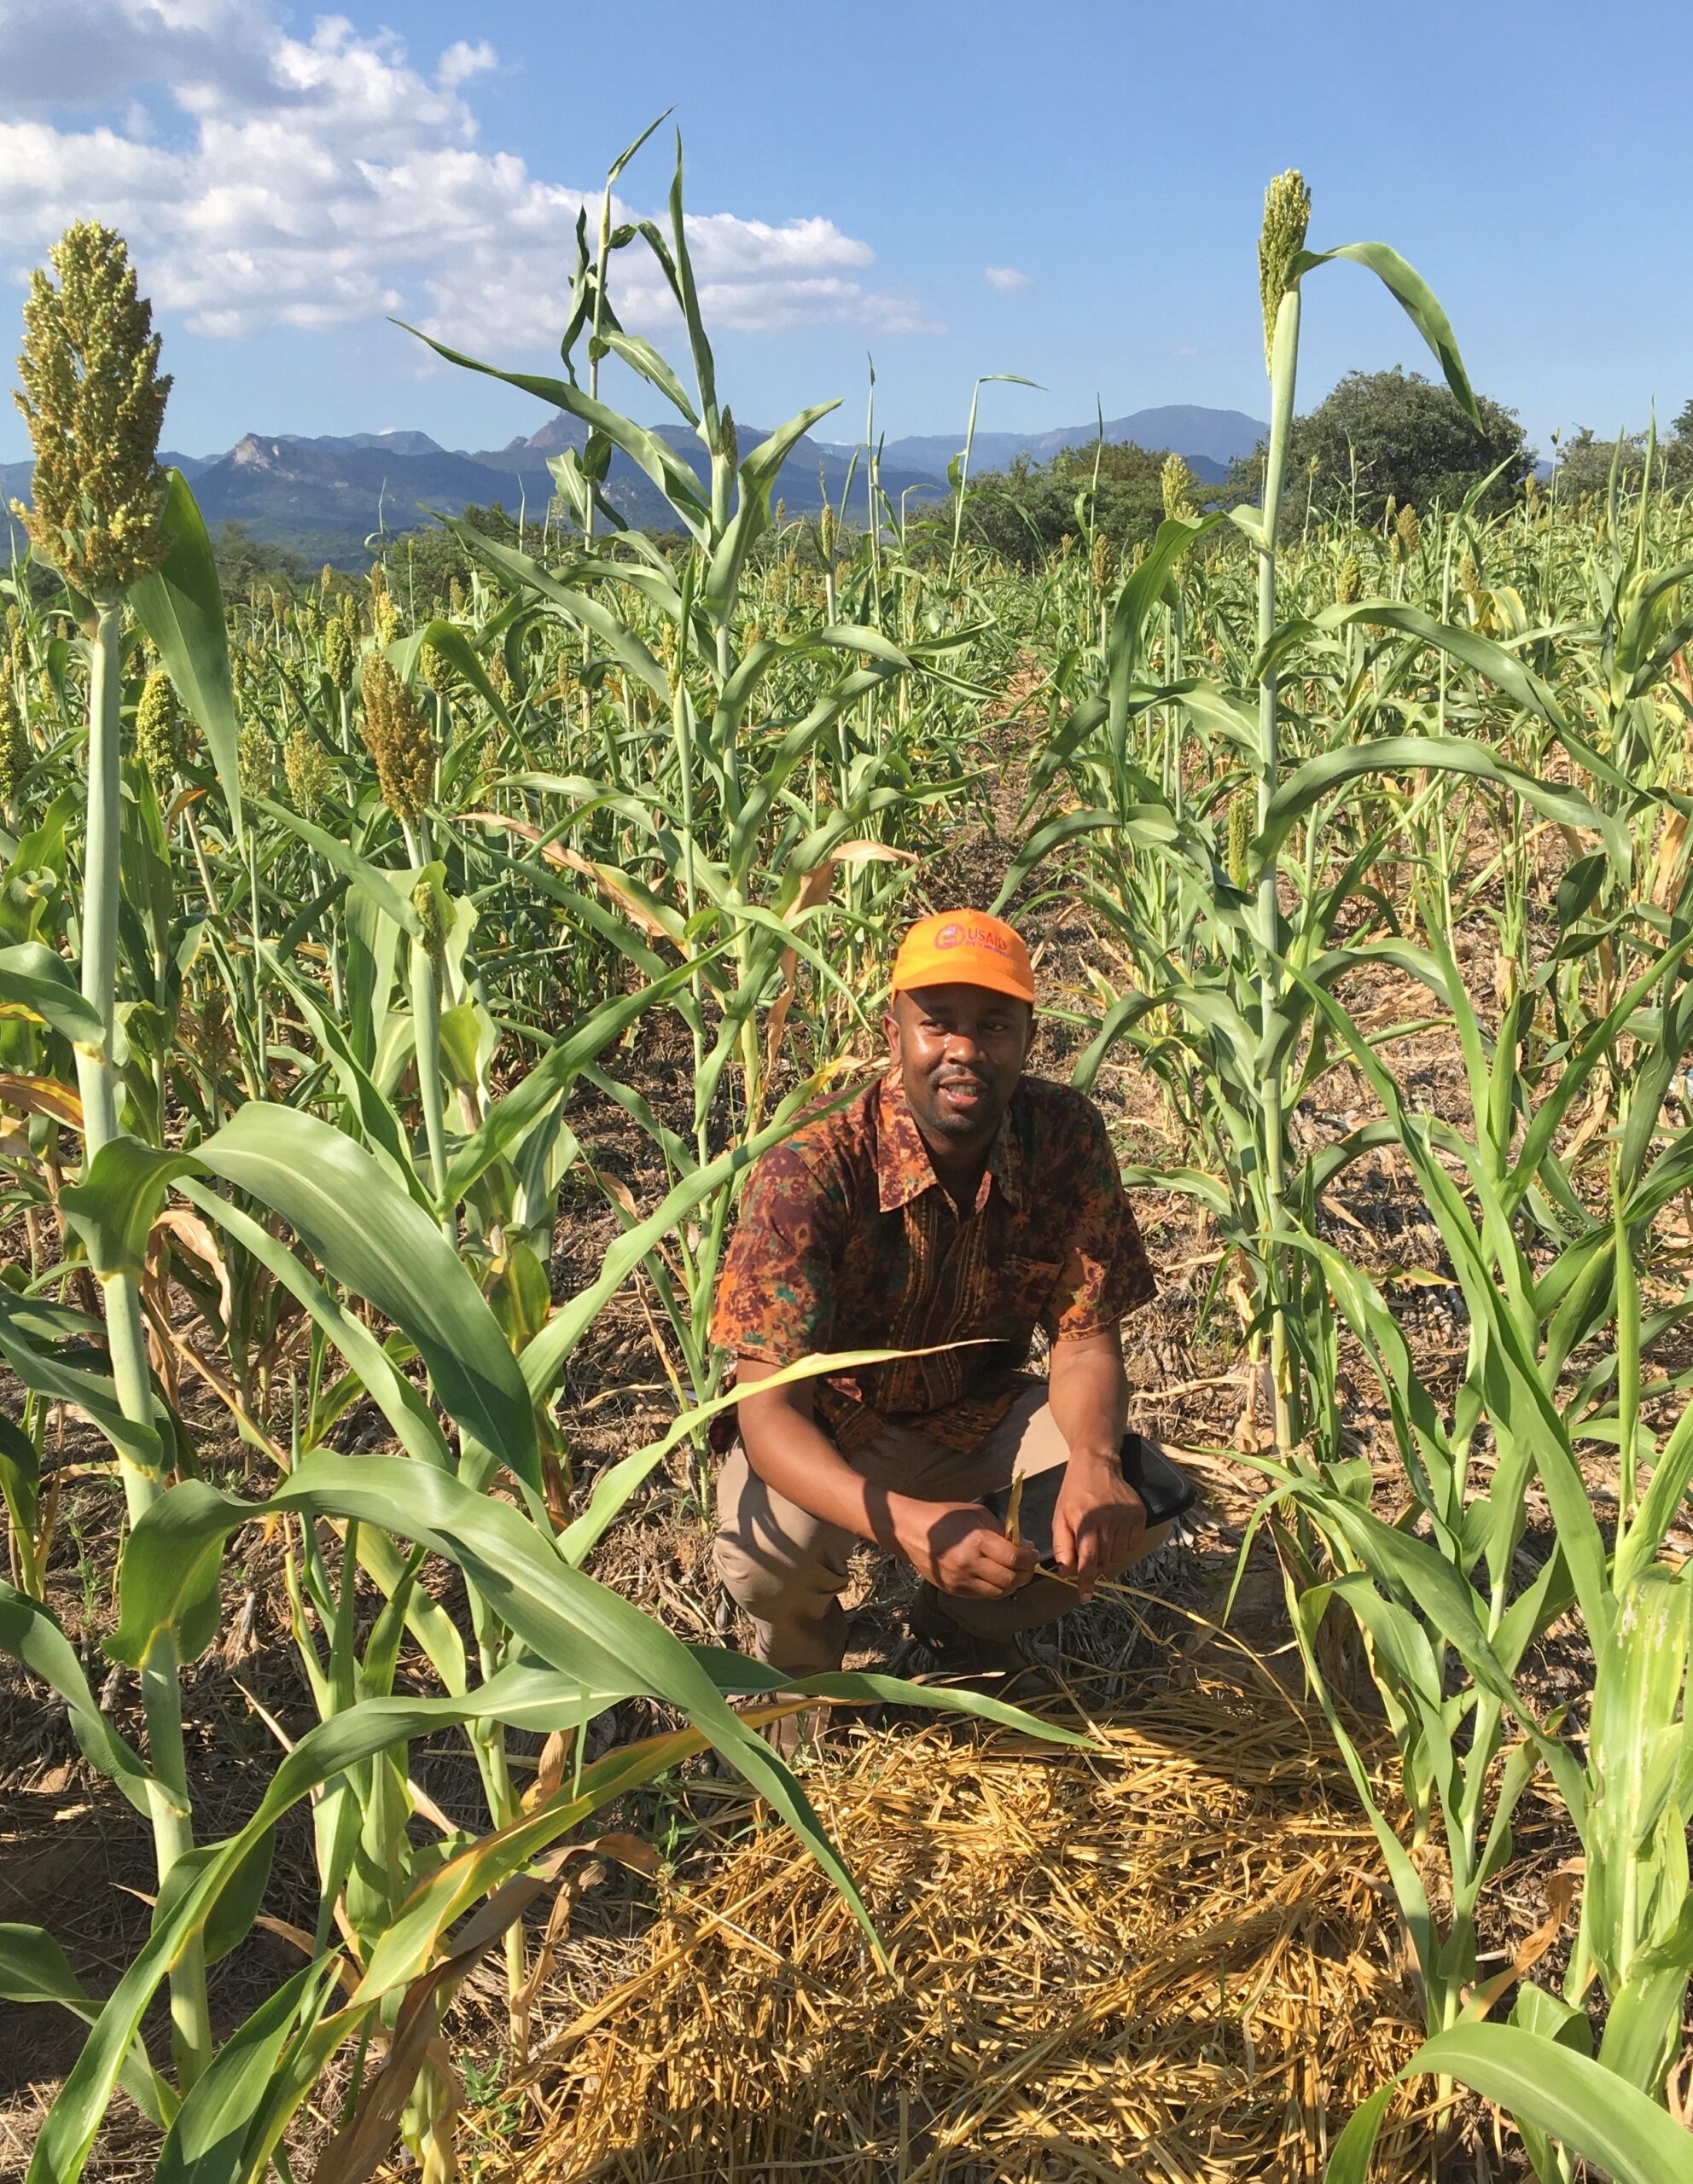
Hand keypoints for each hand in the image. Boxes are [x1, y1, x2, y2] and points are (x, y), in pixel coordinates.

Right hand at [892, 1497, 1038, 1598]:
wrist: (911, 1531)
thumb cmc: (945, 1517)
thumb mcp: (977, 1514)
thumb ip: (1001, 1531)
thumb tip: (1023, 1546)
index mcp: (977, 1542)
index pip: (1015, 1558)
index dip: (1030, 1558)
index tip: (1033, 1553)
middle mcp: (970, 1565)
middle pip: (1011, 1580)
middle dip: (1026, 1574)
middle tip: (1028, 1565)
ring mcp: (961, 1581)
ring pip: (999, 1592)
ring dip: (1013, 1584)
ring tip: (1015, 1573)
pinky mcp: (955, 1591)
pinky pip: (984, 1594)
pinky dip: (996, 1588)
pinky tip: (997, 1576)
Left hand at [1052, 1455, 1146, 1602]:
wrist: (1097, 1464)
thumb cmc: (1074, 1492)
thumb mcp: (1060, 1516)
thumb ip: (1062, 1546)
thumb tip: (1065, 1573)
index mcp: (1085, 1522)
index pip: (1088, 1560)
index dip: (1086, 1581)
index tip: (1085, 1597)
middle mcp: (1108, 1521)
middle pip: (1104, 1560)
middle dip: (1095, 1559)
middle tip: (1089, 1542)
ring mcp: (1126, 1518)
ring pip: (1118, 1555)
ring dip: (1109, 1552)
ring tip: (1101, 1533)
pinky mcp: (1139, 1515)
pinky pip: (1132, 1545)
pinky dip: (1122, 1544)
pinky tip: (1114, 1529)